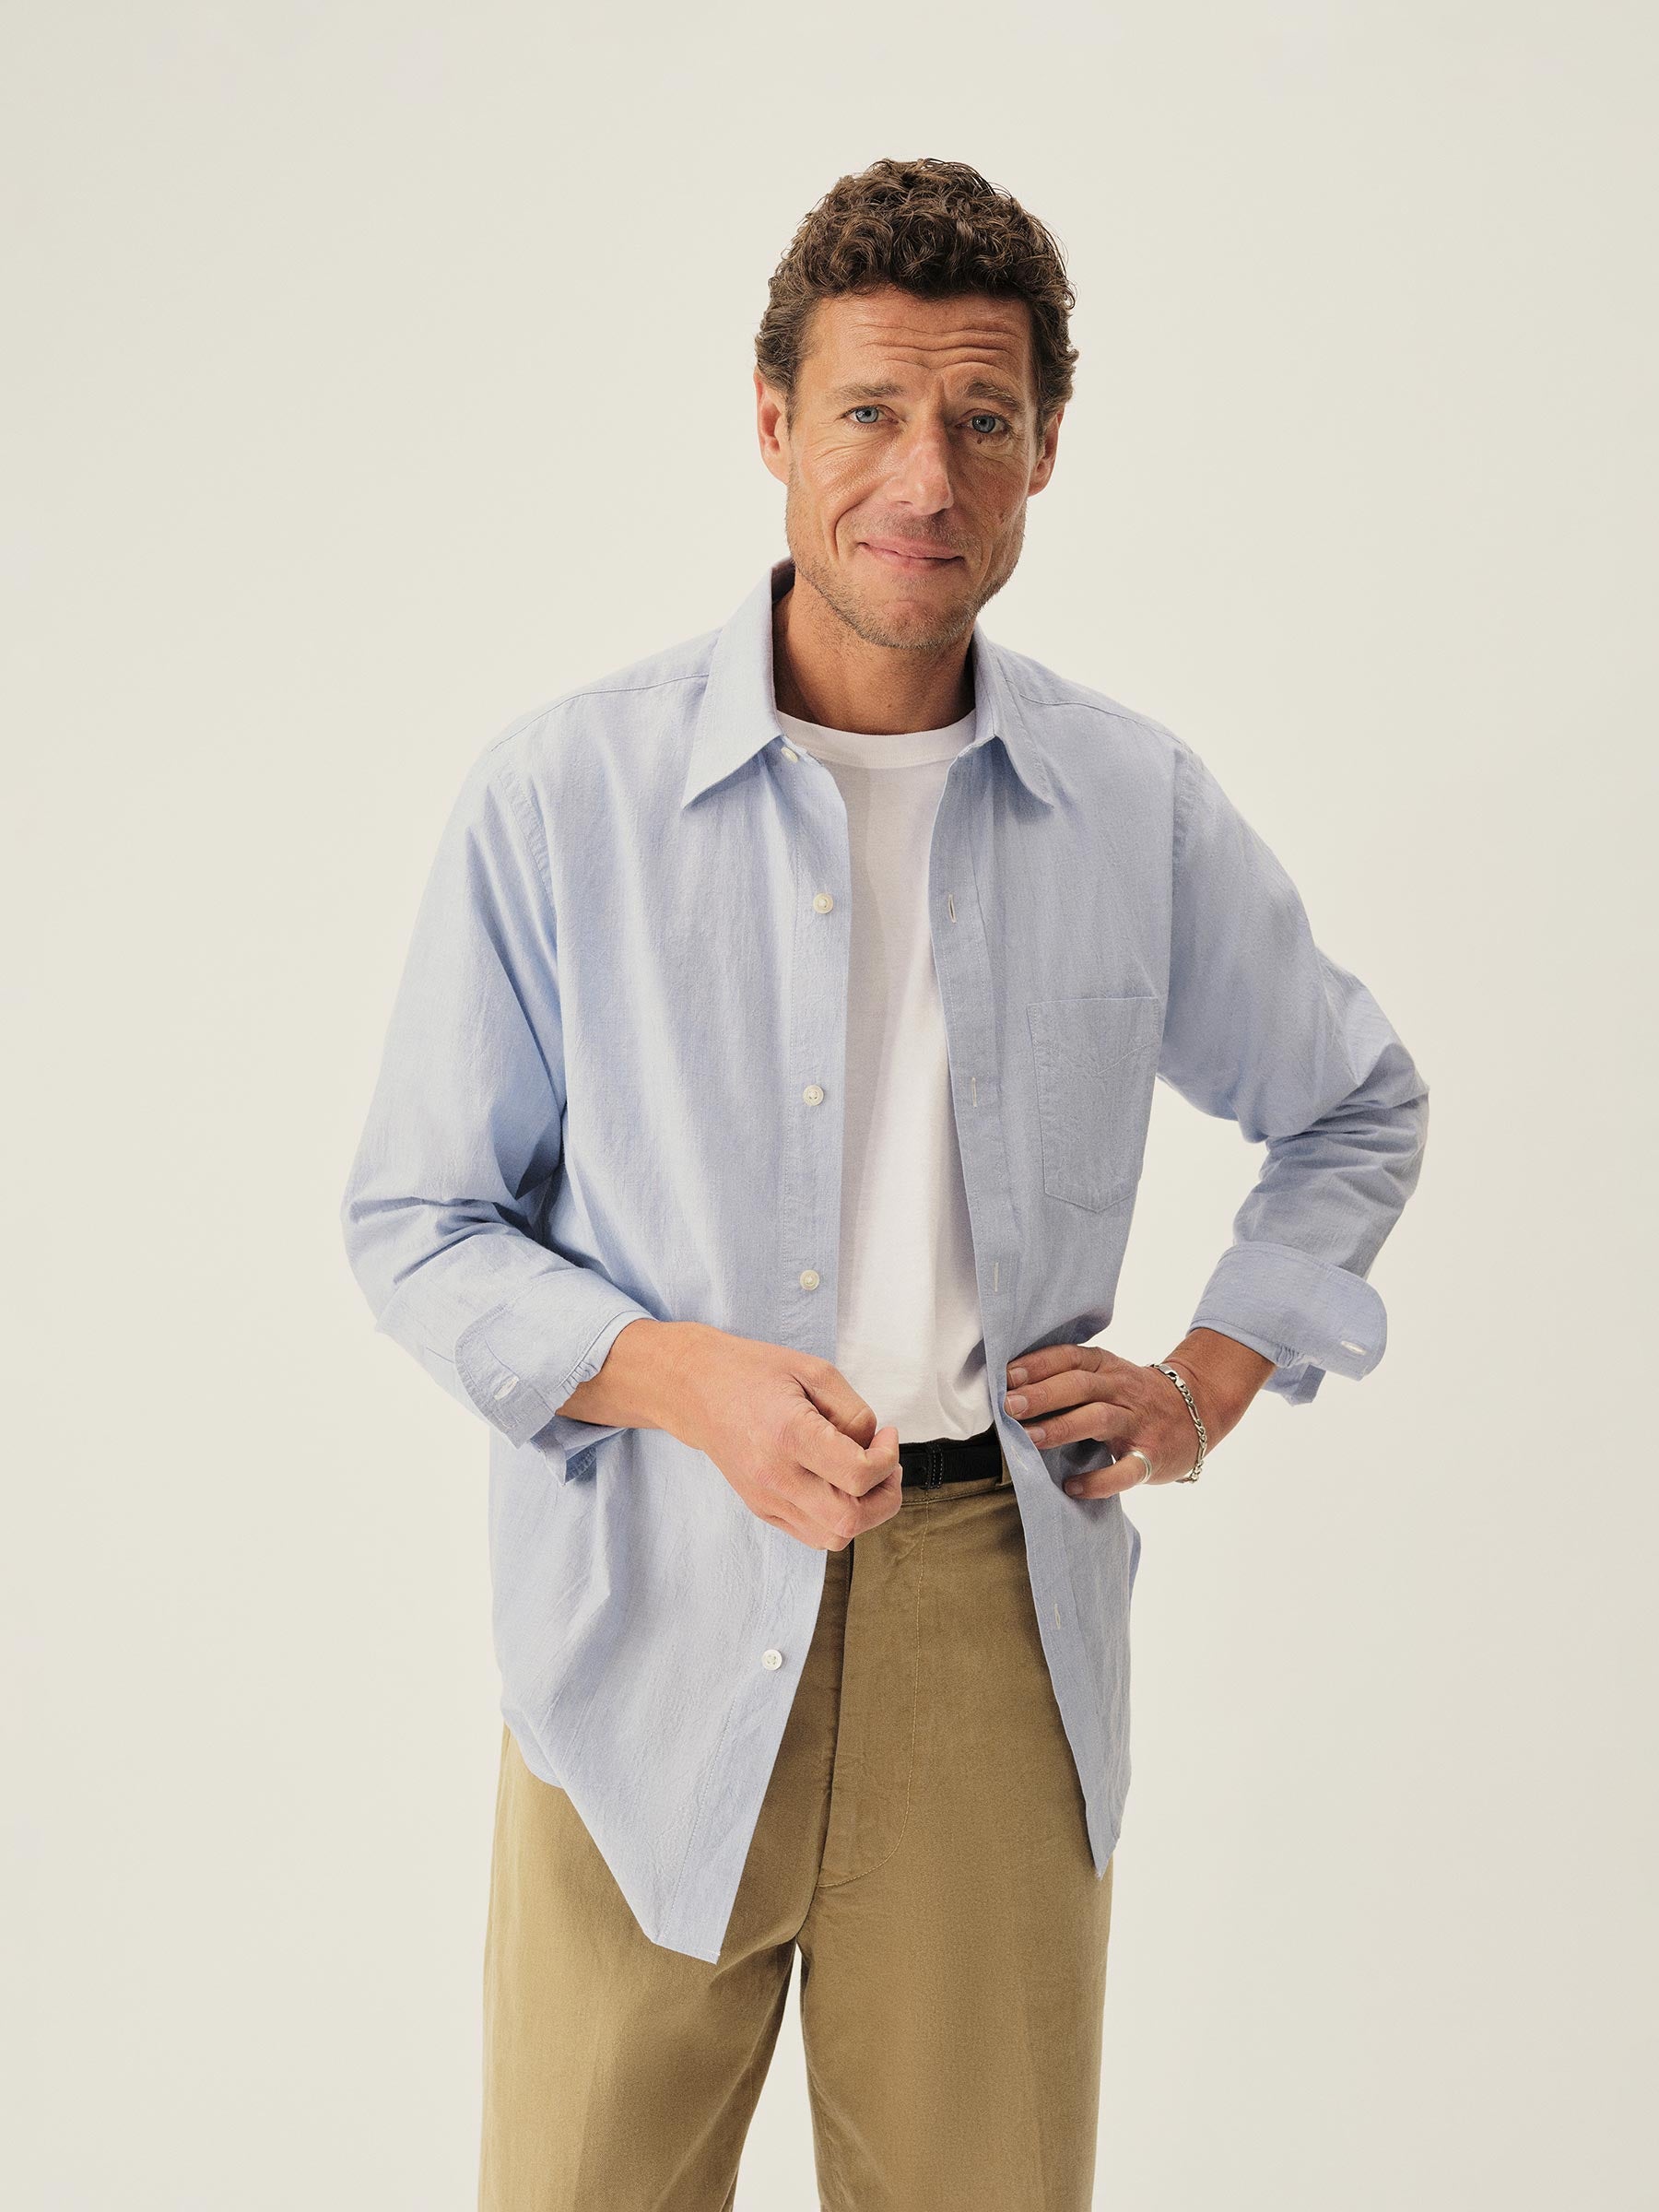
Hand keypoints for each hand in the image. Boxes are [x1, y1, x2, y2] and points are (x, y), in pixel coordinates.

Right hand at [667, 1325, 903, 1550]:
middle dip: (885, 1498)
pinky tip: (838, 1486)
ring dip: (864, 1513)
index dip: (887, 1460)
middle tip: (886, 1468)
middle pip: (850, 1520)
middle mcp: (775, 1476)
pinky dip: (838, 1519)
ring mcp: (766, 1498)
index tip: (886, 1436)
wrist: (697, 1390)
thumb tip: (872, 1448)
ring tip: (865, 1478)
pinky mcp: (762, 1509)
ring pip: (834, 1537)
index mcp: (790, 1435)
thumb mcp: (815, 1371)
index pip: (858, 1475)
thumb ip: (854, 1412)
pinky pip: (813, 1534)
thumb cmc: (755, 1373)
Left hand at [1002, 1342, 1202, 1496]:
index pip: (1070, 1357)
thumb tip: (1009, 1389)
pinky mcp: (1152, 1455)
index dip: (1038, 1365)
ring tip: (1028, 1439)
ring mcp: (1138, 1422)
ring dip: (1062, 1427)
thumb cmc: (1133, 1396)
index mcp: (1106, 1366)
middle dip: (1043, 1395)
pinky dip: (1099, 1480)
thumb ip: (1068, 1378)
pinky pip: (1126, 1469)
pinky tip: (1072, 1487)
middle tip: (1009, 1407)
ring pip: (1099, 1418)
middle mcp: (1122, 1389)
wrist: (1197, 1411)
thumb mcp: (1107, 1375)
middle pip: (1080, 1385)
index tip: (1005, 1376)